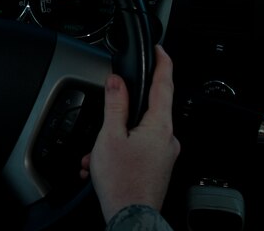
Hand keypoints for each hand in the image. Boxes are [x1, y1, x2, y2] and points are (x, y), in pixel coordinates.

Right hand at [80, 44, 179, 221]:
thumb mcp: (110, 136)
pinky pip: (139, 149)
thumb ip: (115, 104)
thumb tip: (117, 82)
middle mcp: (167, 139)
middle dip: (120, 114)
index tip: (160, 49)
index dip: (163, 63)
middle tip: (105, 120)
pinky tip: (102, 164)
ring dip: (114, 139)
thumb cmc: (122, 182)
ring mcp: (164, 155)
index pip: (165, 84)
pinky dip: (119, 152)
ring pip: (138, 133)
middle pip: (148, 110)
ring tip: (96, 154)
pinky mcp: (158, 167)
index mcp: (159, 126)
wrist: (131, 218)